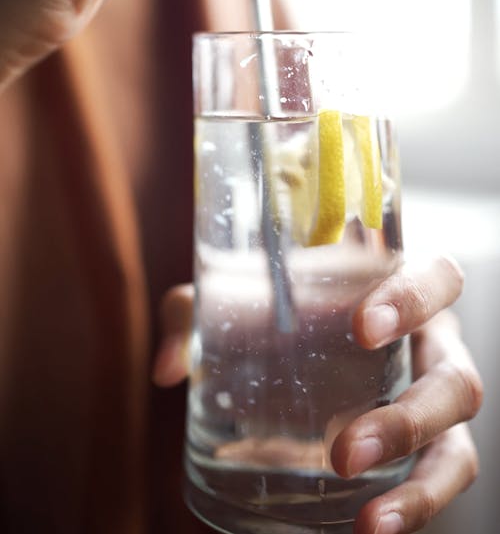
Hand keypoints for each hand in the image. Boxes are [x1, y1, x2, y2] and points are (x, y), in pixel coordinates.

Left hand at [154, 256, 482, 533]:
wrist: (319, 340)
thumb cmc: (287, 306)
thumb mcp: (244, 298)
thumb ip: (198, 314)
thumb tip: (166, 368)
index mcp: (399, 287)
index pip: (436, 278)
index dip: (411, 298)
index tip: (360, 326)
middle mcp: (431, 344)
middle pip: (457, 377)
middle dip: (408, 418)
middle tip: (342, 450)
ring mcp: (435, 399)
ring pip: (458, 443)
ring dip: (419, 484)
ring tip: (368, 522)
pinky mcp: (431, 448)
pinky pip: (442, 479)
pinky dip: (414, 507)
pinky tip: (370, 529)